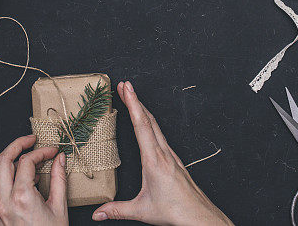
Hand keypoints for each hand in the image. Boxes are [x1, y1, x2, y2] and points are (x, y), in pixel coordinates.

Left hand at [0, 134, 68, 225]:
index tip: (51, 152)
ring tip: (27, 160)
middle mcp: (3, 203)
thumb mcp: (60, 208)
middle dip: (16, 145)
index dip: (41, 151)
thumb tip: (59, 160)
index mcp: (21, 198)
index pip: (26, 161)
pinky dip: (7, 178)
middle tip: (30, 141)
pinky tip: (21, 180)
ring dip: (10, 162)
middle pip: (2, 160)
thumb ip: (59, 179)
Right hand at [92, 81, 231, 225]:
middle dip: (136, 100)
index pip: (142, 125)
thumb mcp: (142, 211)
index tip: (126, 88)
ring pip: (156, 126)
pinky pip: (161, 135)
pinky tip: (146, 123)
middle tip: (124, 85)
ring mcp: (171, 155)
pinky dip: (150, 122)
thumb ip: (118, 210)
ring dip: (143, 109)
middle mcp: (164, 153)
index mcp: (155, 161)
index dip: (133, 104)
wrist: (199, 216)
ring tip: (132, 98)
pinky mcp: (174, 160)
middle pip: (149, 119)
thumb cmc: (175, 211)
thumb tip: (98, 214)